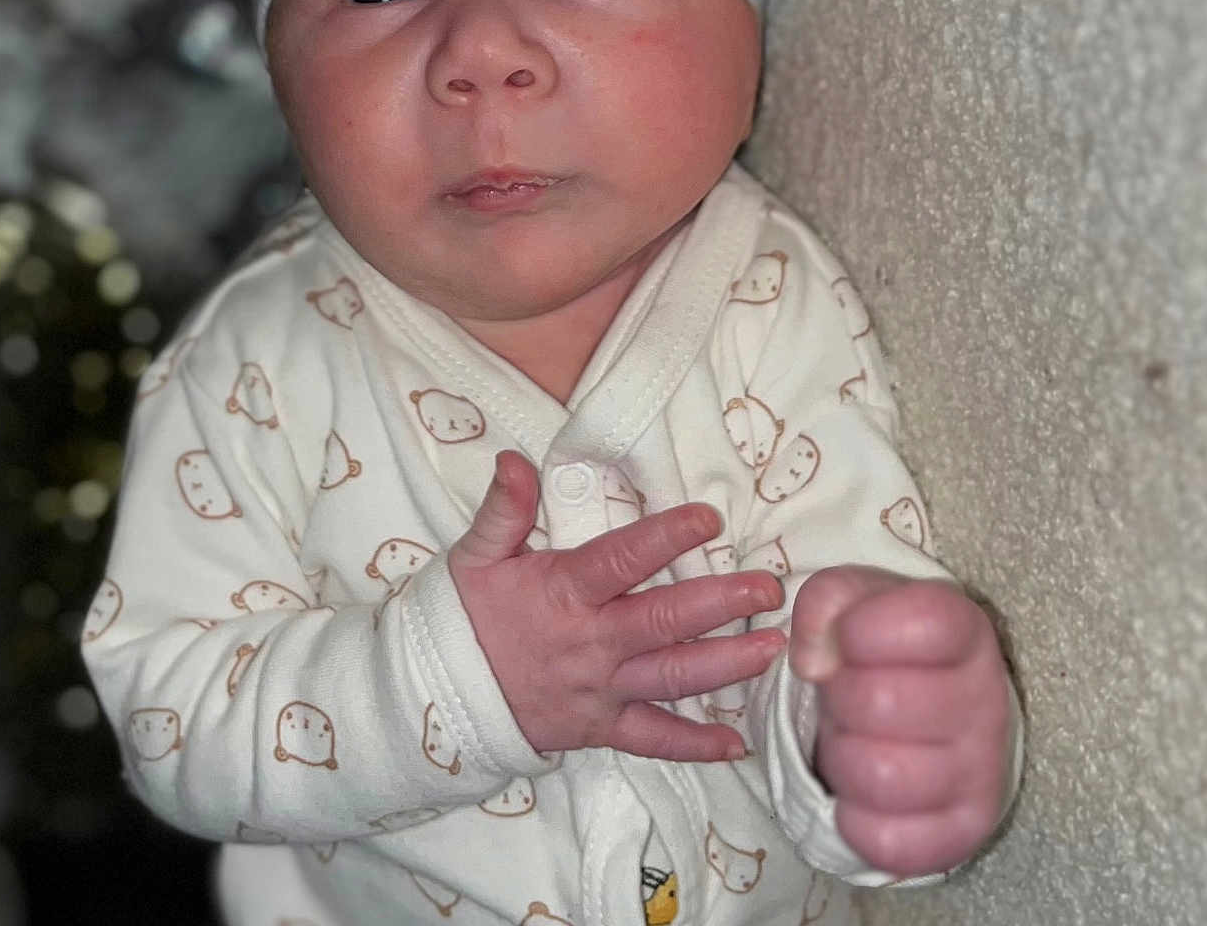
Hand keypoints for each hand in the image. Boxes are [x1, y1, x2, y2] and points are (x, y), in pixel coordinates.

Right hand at [448, 450, 786, 760]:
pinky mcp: (600, 728)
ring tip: (773, 648)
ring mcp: (599, 690)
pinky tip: (736, 742)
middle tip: (769, 589)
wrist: (434, 696)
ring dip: (727, 665)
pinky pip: (653, 740)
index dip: (667, 537)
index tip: (709, 518)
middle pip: (665, 622)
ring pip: (672, 678)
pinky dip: (695, 745)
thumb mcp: (475, 556)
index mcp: (564, 593)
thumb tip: (514, 460)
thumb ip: (504, 509)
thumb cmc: (464, 618)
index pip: (623, 560)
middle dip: (722, 604)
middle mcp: (590, 643)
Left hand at [791, 566, 1012, 876]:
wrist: (920, 711)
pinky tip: (860, 793)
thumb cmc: (881, 651)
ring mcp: (982, 770)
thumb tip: (814, 661)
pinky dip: (854, 820)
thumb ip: (824, 602)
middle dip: (839, 696)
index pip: (924, 621)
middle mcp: (986, 700)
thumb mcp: (852, 602)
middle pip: (880, 701)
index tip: (850, 637)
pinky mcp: (965, 830)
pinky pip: (890, 842)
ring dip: (843, 756)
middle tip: (847, 695)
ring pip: (880, 776)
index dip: (862, 628)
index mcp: (966, 631)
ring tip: (855, 740)